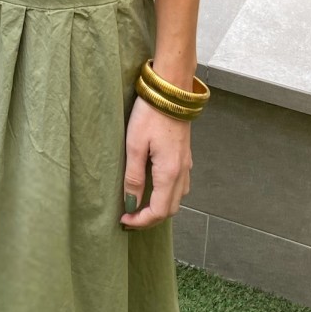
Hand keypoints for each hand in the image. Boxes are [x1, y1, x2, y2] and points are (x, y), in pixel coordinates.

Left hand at [120, 95, 192, 229]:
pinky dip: (167, 194)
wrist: (171, 90)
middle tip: (130, 217)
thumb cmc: (150, 115)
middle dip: (151, 218)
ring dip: (160, 207)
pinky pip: (180, 184)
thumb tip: (131, 203)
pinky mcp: (185, 155)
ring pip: (177, 198)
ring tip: (140, 204)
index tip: (124, 220)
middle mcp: (182, 172)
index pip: (158, 211)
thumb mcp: (135, 146)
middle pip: (170, 209)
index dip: (141, 221)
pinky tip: (154, 187)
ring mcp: (186, 163)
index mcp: (169, 173)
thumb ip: (133, 177)